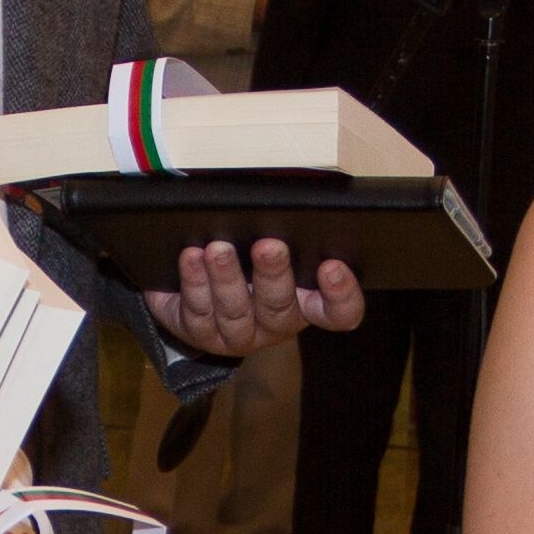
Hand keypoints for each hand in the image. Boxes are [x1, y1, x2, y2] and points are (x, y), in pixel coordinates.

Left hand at [149, 237, 364, 358]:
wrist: (196, 293)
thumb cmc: (248, 261)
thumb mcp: (275, 248)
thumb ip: (287, 233)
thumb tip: (283, 198)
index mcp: (307, 303)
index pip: (339, 312)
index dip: (342, 295)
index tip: (332, 266)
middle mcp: (277, 324)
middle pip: (280, 308)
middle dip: (273, 275)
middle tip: (268, 246)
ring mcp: (240, 334)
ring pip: (235, 312)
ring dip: (227, 279)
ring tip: (218, 249)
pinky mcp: (203, 335)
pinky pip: (199, 312)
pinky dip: (195, 282)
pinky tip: (192, 257)